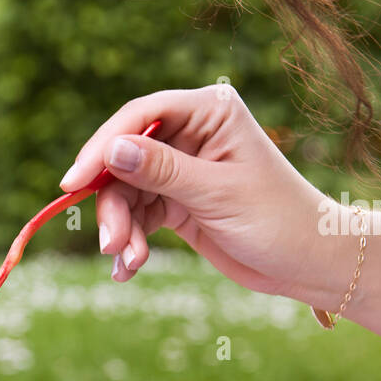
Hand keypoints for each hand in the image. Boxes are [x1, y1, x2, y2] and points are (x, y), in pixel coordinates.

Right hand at [58, 85, 336, 304]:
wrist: (307, 263)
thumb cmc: (276, 219)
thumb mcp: (216, 194)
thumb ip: (162, 170)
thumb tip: (111, 149)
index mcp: (209, 111)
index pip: (141, 116)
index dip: (102, 147)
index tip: (73, 183)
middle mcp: (191, 133)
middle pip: (124, 159)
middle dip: (113, 203)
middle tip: (111, 244)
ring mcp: (182, 169)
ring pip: (126, 192)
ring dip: (122, 229)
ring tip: (130, 262)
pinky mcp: (177, 202)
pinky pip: (138, 216)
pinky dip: (131, 242)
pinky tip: (130, 269)